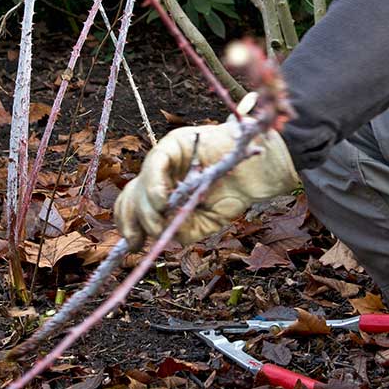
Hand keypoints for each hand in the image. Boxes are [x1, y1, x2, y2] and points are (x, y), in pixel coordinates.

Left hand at [114, 122, 298, 246]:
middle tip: (138, 241)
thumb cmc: (233, 195)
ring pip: (139, 185)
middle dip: (130, 221)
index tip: (134, 245)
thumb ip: (181, 230)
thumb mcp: (202, 223)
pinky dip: (154, 188)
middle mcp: (161, 173)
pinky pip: (154, 166)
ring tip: (159, 225)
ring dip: (145, 210)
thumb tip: (159, 234)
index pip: (134, 204)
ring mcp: (166, 158)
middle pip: (131, 195)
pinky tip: (163, 203)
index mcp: (165, 189)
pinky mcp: (173, 144)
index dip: (129, 224)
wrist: (258, 175)